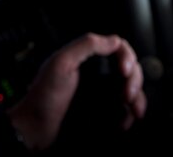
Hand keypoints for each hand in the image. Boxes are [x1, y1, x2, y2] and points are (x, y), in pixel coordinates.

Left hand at [7, 33, 146, 150]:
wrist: (35, 131)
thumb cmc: (43, 98)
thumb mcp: (61, 63)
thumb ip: (86, 45)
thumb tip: (113, 40)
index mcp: (87, 58)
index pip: (118, 49)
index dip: (127, 57)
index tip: (124, 70)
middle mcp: (96, 74)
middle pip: (130, 70)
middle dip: (135, 81)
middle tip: (126, 95)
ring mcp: (100, 94)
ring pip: (132, 90)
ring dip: (138, 99)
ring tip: (133, 110)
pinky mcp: (102, 112)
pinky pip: (125, 111)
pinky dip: (130, 114)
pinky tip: (125, 119)